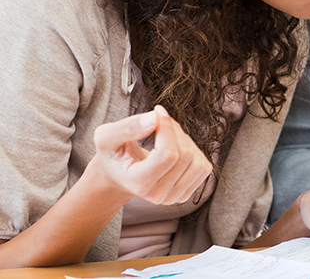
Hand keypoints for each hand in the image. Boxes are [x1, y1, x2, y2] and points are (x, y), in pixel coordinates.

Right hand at [91, 105, 212, 204]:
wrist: (118, 175)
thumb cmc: (112, 155)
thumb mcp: (107, 137)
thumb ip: (128, 127)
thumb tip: (155, 118)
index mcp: (137, 184)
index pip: (168, 155)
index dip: (167, 128)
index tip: (157, 111)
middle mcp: (157, 195)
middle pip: (184, 155)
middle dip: (174, 131)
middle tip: (159, 122)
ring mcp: (173, 197)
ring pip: (197, 162)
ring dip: (185, 140)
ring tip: (166, 135)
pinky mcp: (187, 193)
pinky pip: (203, 167)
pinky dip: (193, 151)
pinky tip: (175, 148)